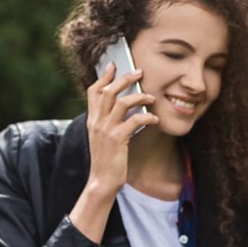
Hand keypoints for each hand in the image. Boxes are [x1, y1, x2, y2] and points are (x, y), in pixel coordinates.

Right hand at [69, 63, 158, 241]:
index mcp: (92, 120)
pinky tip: (154, 120)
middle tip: (139, 72)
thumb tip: (124, 108)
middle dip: (124, 78)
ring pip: (120, 102)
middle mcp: (97, 122)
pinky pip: (134, 121)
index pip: (93, 91)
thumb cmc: (107, 160)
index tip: (113, 65)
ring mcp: (106, 130)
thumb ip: (108, 122)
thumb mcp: (103, 138)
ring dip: (138, 96)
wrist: (102, 181)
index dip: (103, 76)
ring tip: (151, 97)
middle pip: (107, 91)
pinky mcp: (117, 140)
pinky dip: (146, 117)